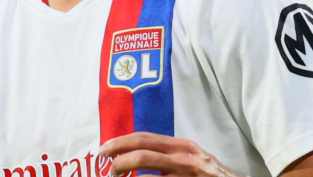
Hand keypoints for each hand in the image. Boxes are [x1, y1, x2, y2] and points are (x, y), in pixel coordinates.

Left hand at [100, 132, 242, 176]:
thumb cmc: (208, 175)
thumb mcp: (190, 158)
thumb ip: (167, 154)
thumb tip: (132, 153)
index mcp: (182, 146)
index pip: (145, 139)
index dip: (120, 143)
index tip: (104, 149)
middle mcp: (184, 159)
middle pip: (142, 155)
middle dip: (118, 161)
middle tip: (108, 170)